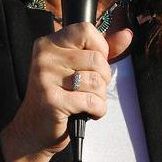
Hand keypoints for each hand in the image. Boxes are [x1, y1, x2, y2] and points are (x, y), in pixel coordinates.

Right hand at [0, 23, 132, 161]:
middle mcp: (44, 57)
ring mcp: (46, 78)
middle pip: (96, 59)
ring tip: (85, 102)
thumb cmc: (59, 97)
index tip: (92, 65)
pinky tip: (87, 113)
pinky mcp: (53, 100)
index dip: (99, 48)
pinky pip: (92, 101)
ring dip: (99, 97)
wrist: (33, 131)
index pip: (86, 30)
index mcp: (49, 44)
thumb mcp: (78, 68)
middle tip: (89, 89)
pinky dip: (97, 111)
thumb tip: (127, 34)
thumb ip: (102, 50)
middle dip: (102, 78)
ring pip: (96, 81)